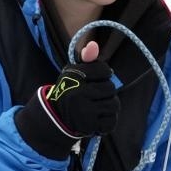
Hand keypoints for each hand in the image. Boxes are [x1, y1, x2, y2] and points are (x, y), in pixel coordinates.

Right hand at [15, 39, 118, 158]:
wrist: (56, 117)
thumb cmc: (71, 91)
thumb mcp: (74, 73)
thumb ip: (86, 60)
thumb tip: (93, 45)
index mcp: (73, 76)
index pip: (104, 70)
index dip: (105, 75)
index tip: (98, 79)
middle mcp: (77, 92)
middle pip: (111, 88)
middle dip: (107, 93)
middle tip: (95, 97)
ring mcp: (83, 110)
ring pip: (114, 105)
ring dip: (109, 108)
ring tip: (98, 108)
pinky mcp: (88, 125)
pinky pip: (111, 122)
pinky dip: (107, 123)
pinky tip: (97, 120)